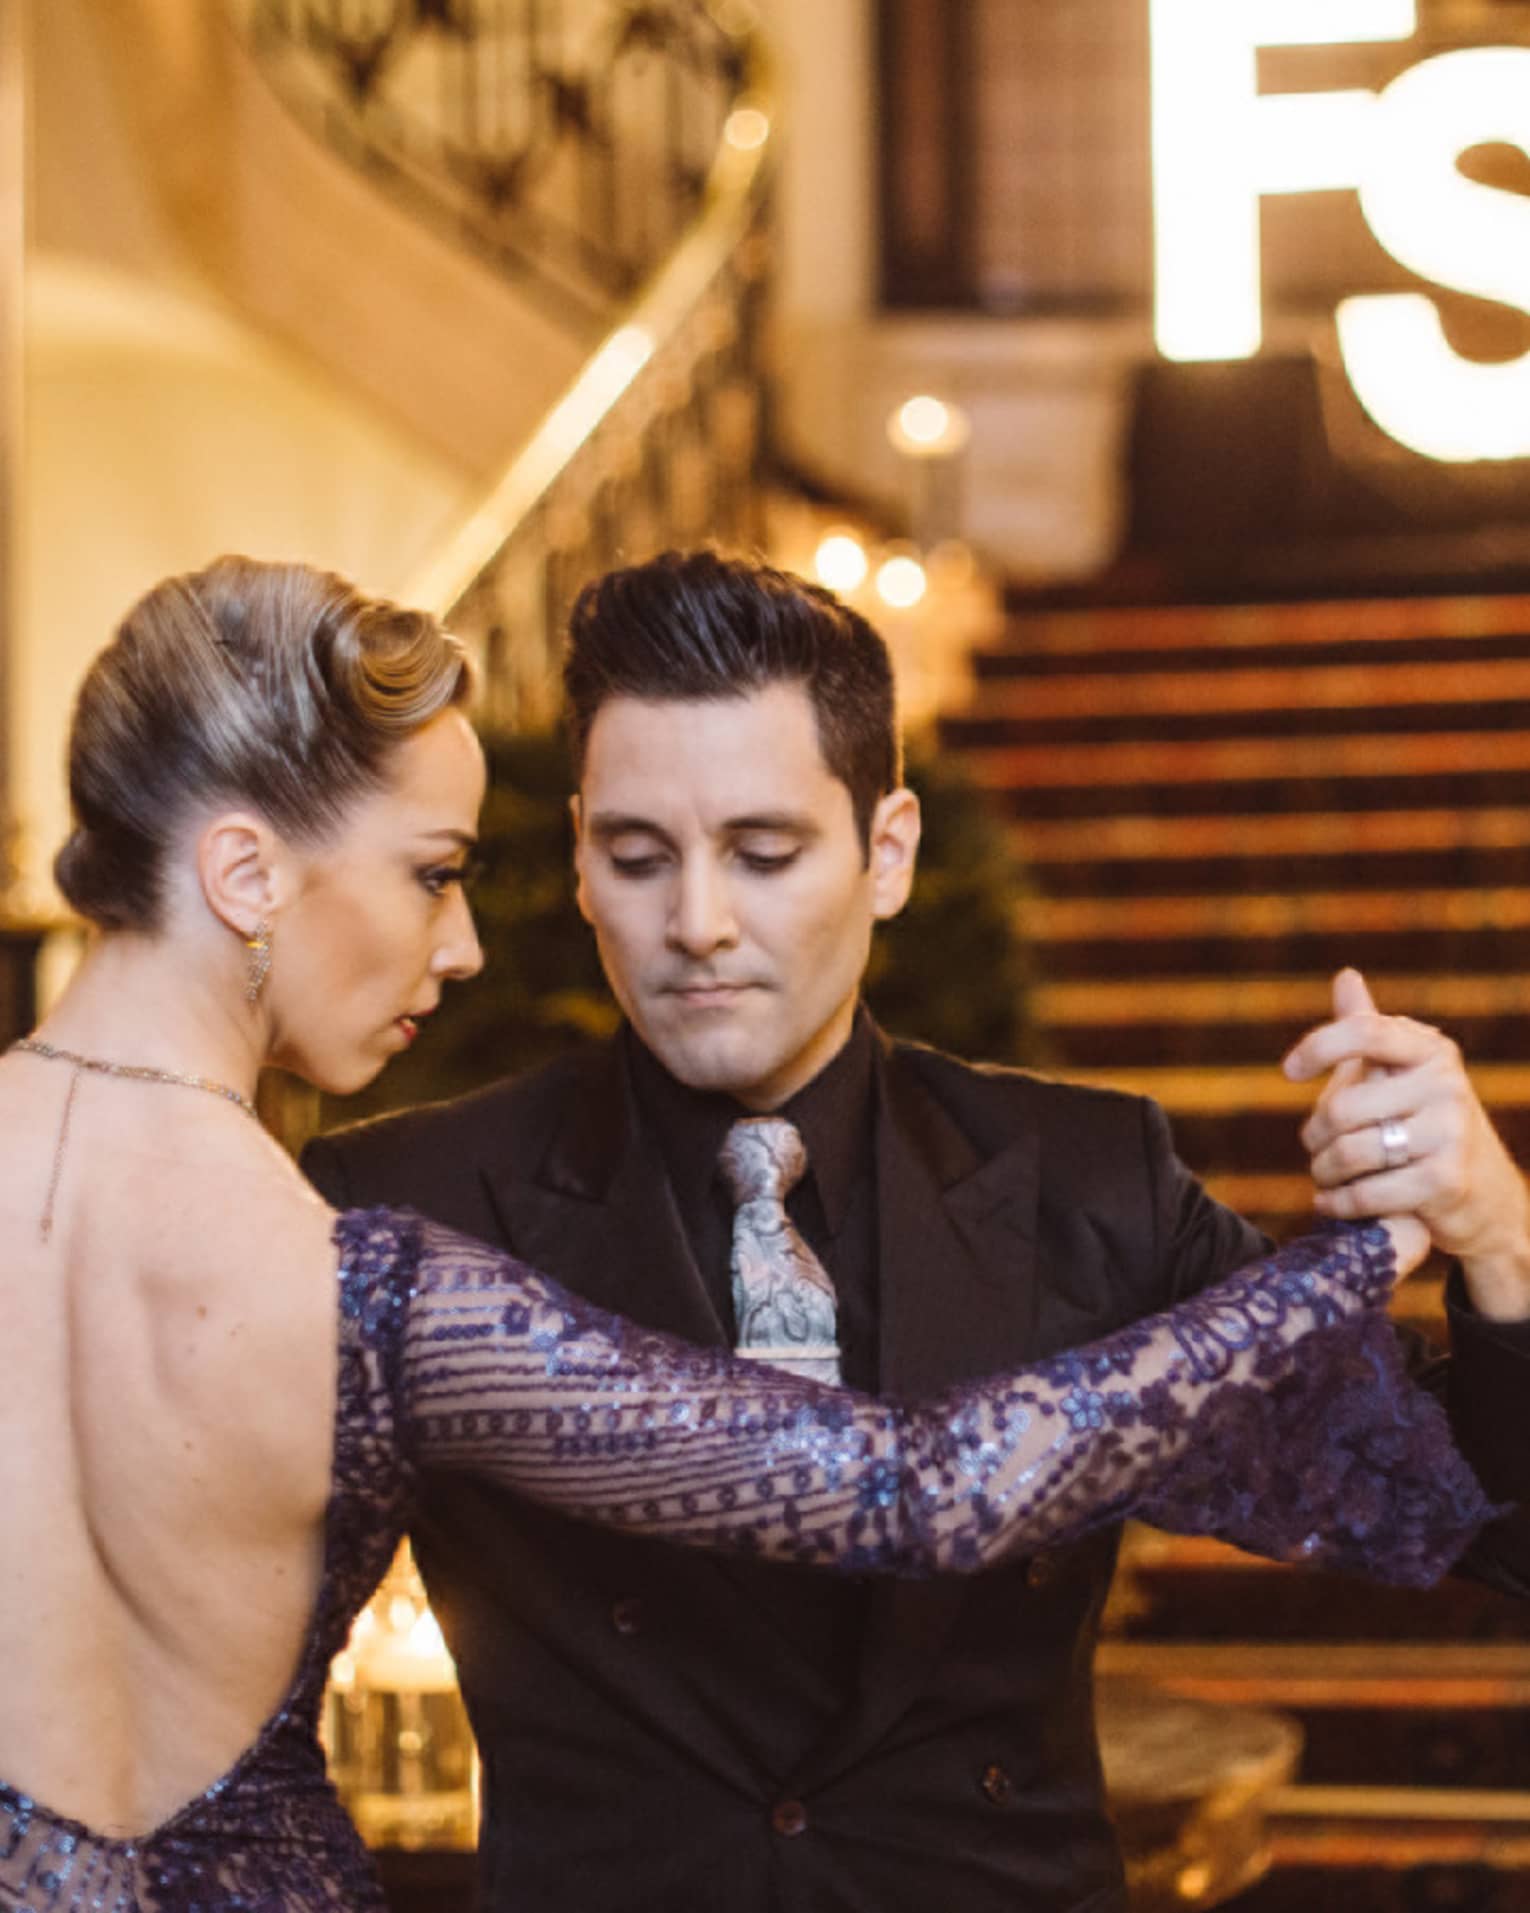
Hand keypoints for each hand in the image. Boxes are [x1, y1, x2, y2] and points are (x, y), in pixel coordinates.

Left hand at [1283, 968, 1529, 1320]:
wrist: (1488, 1194)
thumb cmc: (1424, 1122)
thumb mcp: (1402, 1072)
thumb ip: (1367, 1028)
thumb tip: (1346, 976)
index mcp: (1430, 1050)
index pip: (1365, 1031)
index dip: (1319, 1046)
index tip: (1288, 1071)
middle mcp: (1446, 1085)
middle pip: (1342, 1107)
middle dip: (1315, 1134)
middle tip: (1314, 1146)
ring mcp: (1451, 1133)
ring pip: (1349, 1152)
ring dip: (1323, 1171)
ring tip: (1324, 1175)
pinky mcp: (1447, 1181)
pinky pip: (1366, 1192)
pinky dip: (1338, 1201)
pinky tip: (1330, 1200)